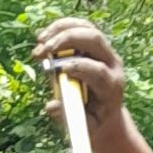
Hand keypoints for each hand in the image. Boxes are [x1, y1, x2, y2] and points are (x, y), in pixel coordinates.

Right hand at [30, 18, 128, 136]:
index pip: (98, 70)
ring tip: (40, 40)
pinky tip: (45, 35)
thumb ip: (69, 117)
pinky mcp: (97, 44)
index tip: (58, 69)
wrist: (107, 114)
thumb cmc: (94, 121)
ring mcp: (106, 51)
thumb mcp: (85, 126)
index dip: (78, 66)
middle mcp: (113, 64)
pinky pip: (81, 27)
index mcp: (112, 86)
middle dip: (67, 41)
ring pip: (87, 29)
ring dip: (62, 30)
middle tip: (43, 49)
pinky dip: (62, 26)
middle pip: (94, 40)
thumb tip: (51, 106)